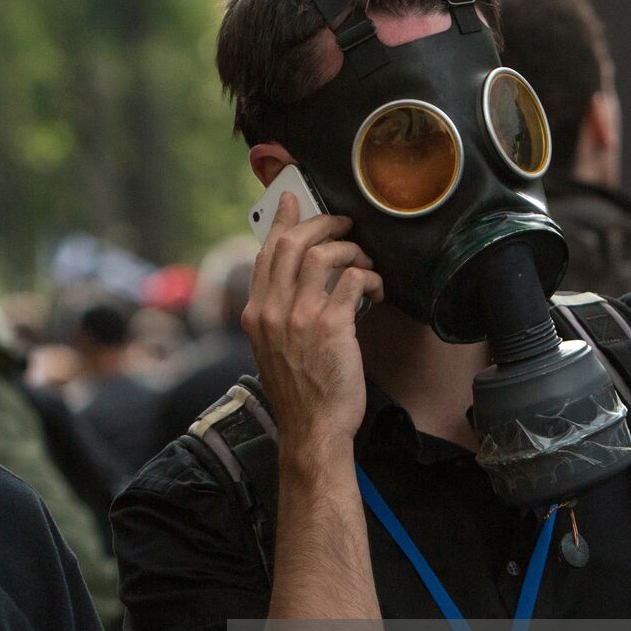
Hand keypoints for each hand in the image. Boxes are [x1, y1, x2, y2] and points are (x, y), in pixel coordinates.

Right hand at [242, 192, 383, 447]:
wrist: (312, 429)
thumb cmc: (300, 394)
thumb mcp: (273, 350)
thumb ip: (278, 316)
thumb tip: (297, 283)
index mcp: (255, 314)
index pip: (265, 254)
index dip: (281, 223)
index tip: (291, 201)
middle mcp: (271, 311)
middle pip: (291, 244)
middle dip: (321, 224)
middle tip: (343, 224)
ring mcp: (298, 317)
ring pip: (322, 254)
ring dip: (350, 250)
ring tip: (363, 260)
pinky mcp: (330, 326)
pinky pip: (352, 279)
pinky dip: (369, 277)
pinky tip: (375, 288)